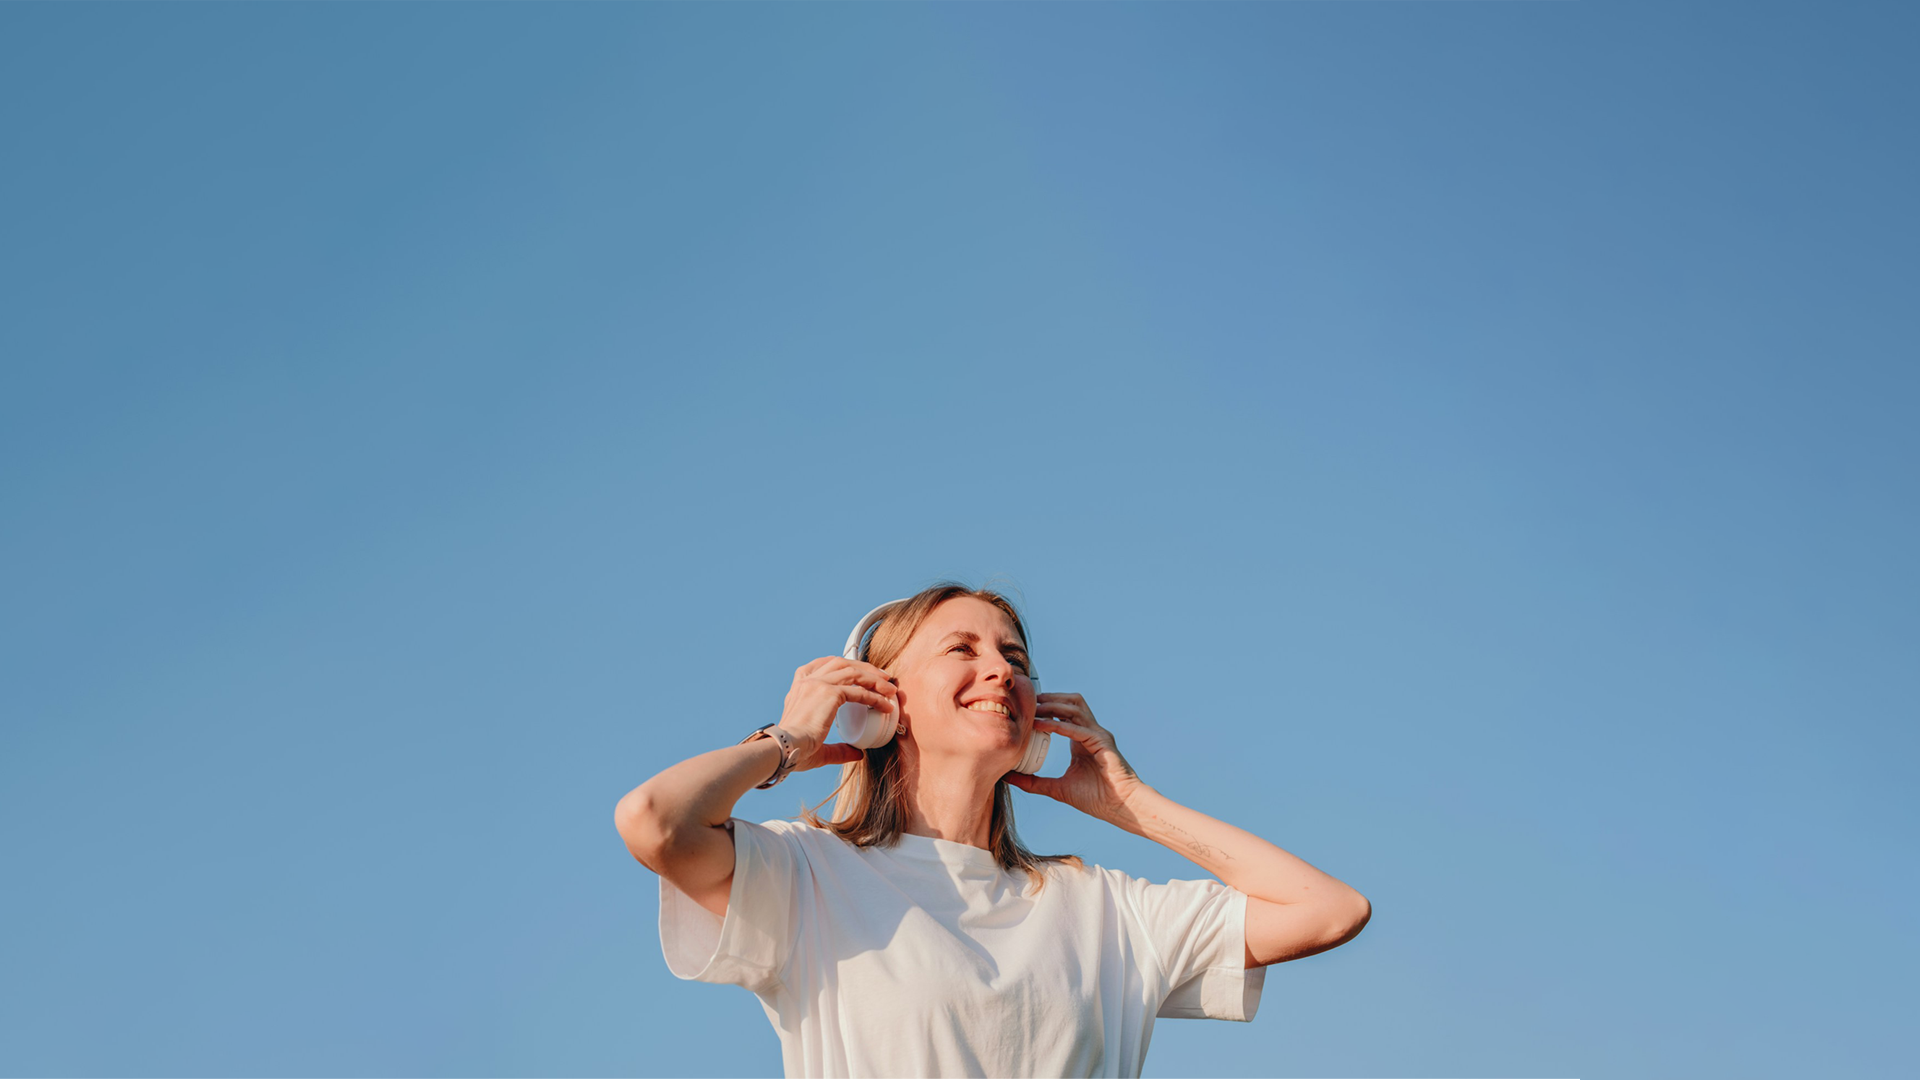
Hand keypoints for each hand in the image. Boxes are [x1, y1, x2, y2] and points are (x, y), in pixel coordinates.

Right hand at [777, 656, 896, 771]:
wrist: (784, 750)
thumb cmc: (794, 752)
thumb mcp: (818, 748)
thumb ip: (839, 749)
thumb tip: (857, 753)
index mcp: (798, 689)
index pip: (819, 665)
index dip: (841, 664)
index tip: (859, 672)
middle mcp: (806, 682)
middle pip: (840, 662)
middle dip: (864, 668)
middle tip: (882, 678)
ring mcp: (817, 684)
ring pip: (852, 671)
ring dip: (874, 678)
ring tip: (890, 688)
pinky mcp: (828, 693)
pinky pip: (858, 690)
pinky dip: (875, 696)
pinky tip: (885, 705)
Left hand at [1005, 693, 1146, 822]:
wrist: (1120, 807)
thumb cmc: (1095, 799)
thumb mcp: (1057, 788)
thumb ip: (1033, 782)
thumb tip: (1008, 777)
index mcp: (1081, 739)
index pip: (1064, 713)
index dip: (1046, 707)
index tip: (1025, 708)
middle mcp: (1091, 732)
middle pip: (1071, 703)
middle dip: (1049, 699)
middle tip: (1028, 701)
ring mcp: (1098, 735)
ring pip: (1075, 708)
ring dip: (1053, 706)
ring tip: (1033, 710)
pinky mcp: (1102, 742)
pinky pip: (1079, 729)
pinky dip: (1060, 726)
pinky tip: (1043, 726)